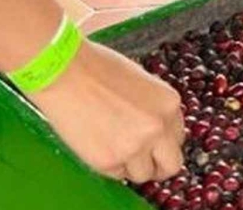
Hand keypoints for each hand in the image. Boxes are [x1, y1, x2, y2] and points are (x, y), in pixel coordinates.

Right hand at [32, 39, 185, 182]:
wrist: (64, 71)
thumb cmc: (95, 67)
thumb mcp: (140, 80)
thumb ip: (152, 107)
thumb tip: (153, 128)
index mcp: (169, 103)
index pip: (178, 137)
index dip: (162, 142)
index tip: (151, 143)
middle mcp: (158, 127)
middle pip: (171, 165)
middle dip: (157, 164)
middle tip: (141, 160)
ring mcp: (135, 146)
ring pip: (143, 174)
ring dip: (130, 166)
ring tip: (111, 145)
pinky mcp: (109, 160)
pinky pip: (116, 175)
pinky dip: (108, 165)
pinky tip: (96, 142)